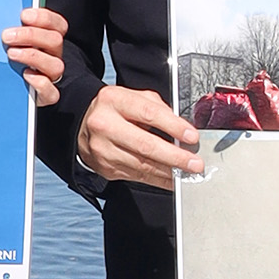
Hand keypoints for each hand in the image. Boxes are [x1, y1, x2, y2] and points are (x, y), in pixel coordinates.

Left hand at [2, 6, 67, 106]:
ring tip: (11, 54)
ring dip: (33, 56)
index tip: (24, 15)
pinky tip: (25, 76)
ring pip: (56, 65)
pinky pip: (52, 92)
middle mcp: (52, 56)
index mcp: (47, 39)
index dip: (44, 18)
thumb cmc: (7, 59)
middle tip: (6, 35)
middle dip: (30, 35)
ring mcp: (50, 76)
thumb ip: (8, 28)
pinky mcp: (46, 96)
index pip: (57, 24)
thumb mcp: (9, 41)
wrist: (8, 91)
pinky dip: (40, 84)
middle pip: (55, 40)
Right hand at [77, 85, 202, 189]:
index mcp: (113, 100)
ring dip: (169, 172)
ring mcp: (103, 149)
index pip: (148, 113)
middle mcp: (104, 125)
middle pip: (145, 145)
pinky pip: (137, 176)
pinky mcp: (105, 168)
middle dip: (174, 157)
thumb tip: (182, 129)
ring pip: (142, 165)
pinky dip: (158, 180)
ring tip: (188, 173)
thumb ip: (157, 108)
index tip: (191, 136)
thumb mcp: (133, 97)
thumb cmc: (115, 109)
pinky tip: (172, 179)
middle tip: (195, 163)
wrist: (83, 125)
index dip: (173, 126)